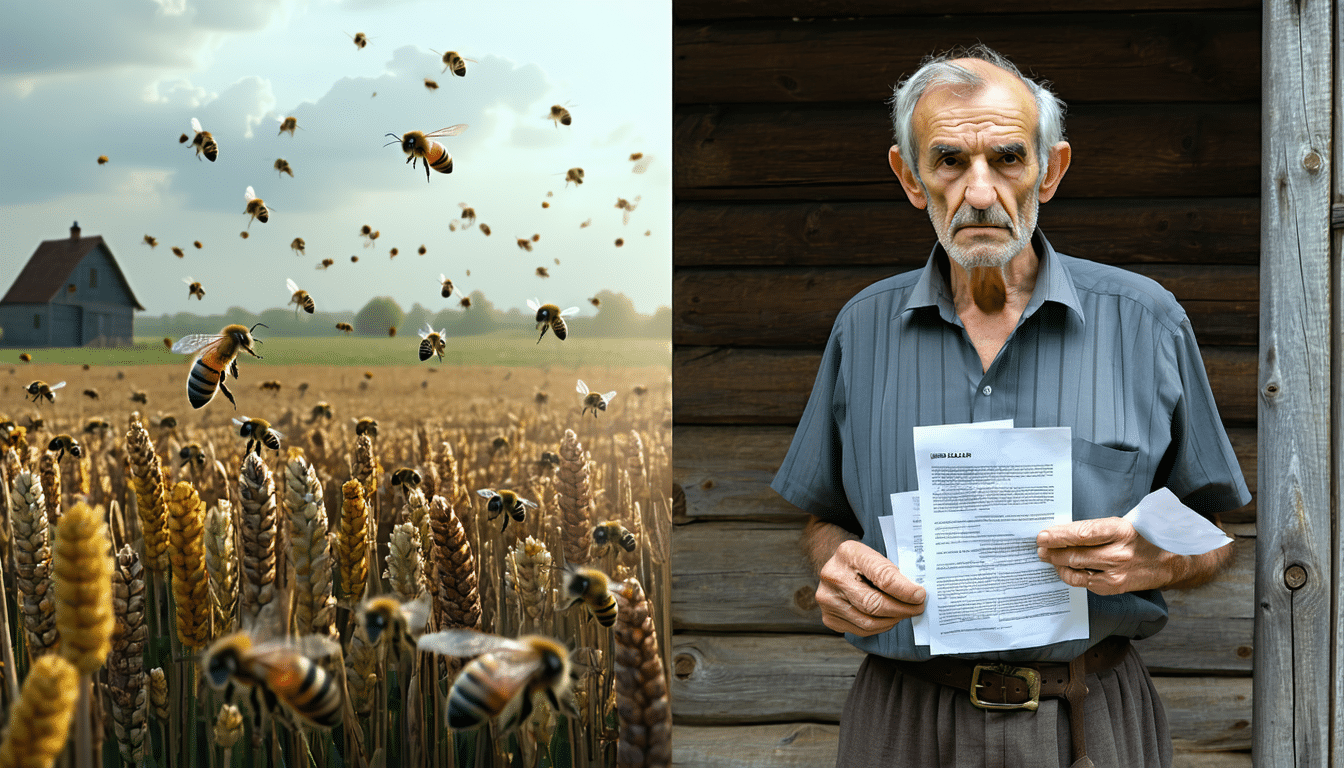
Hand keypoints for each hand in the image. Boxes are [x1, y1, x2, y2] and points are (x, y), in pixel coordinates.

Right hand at [814, 539, 925, 635]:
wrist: (835, 568)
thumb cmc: (860, 563)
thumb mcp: (875, 556)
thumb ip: (892, 573)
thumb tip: (916, 595)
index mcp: (848, 554)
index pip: (880, 577)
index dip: (903, 590)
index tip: (920, 596)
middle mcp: (833, 577)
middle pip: (873, 604)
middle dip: (901, 609)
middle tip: (918, 608)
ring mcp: (828, 599)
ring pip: (869, 622)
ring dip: (892, 620)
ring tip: (904, 613)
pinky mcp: (829, 617)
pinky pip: (861, 630)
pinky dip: (880, 627)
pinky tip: (887, 618)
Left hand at [1036, 517, 1186, 594]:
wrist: (1170, 562)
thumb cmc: (1141, 537)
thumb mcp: (1122, 524)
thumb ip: (1095, 528)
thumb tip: (1062, 531)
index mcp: (1121, 531)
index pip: (1083, 533)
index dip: (1059, 536)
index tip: (1043, 535)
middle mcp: (1119, 553)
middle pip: (1075, 554)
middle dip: (1052, 550)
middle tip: (1039, 546)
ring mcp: (1116, 573)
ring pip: (1076, 570)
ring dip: (1057, 563)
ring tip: (1047, 556)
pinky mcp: (1114, 587)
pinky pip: (1083, 582)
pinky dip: (1070, 575)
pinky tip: (1064, 568)